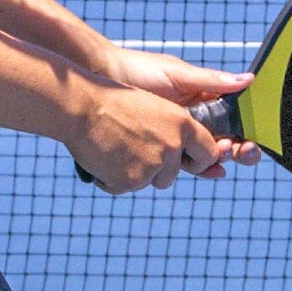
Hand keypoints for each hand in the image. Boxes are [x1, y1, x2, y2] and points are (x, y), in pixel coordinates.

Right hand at [72, 85, 225, 192]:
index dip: (202, 161)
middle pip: (172, 174)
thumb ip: (173, 130)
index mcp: (183, 125)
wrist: (82, 107)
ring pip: (150, 181)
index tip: (193, 163)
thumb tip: (183, 152)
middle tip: (133, 150)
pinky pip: (126, 188)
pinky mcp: (131, 181)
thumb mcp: (154, 108)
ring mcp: (152, 166)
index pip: (208, 153)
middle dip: (157, 169)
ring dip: (135, 173)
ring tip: (116, 149)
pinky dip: (113, 179)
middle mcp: (172, 147)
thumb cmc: (114, 102)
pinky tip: (103, 157)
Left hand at [98, 47, 260, 165]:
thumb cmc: (140, 70)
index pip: (235, 122)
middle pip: (226, 142)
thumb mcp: (179, 75)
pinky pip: (185, 163)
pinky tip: (208, 172)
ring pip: (206, 156)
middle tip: (235, 149)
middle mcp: (196, 120)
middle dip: (236, 150)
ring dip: (217, 160)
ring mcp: (179, 136)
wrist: (104, 79)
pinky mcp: (162, 149)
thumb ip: (212, 81)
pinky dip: (200, 169)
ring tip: (217, 157)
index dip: (246, 133)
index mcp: (206, 100)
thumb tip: (250, 79)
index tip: (248, 139)